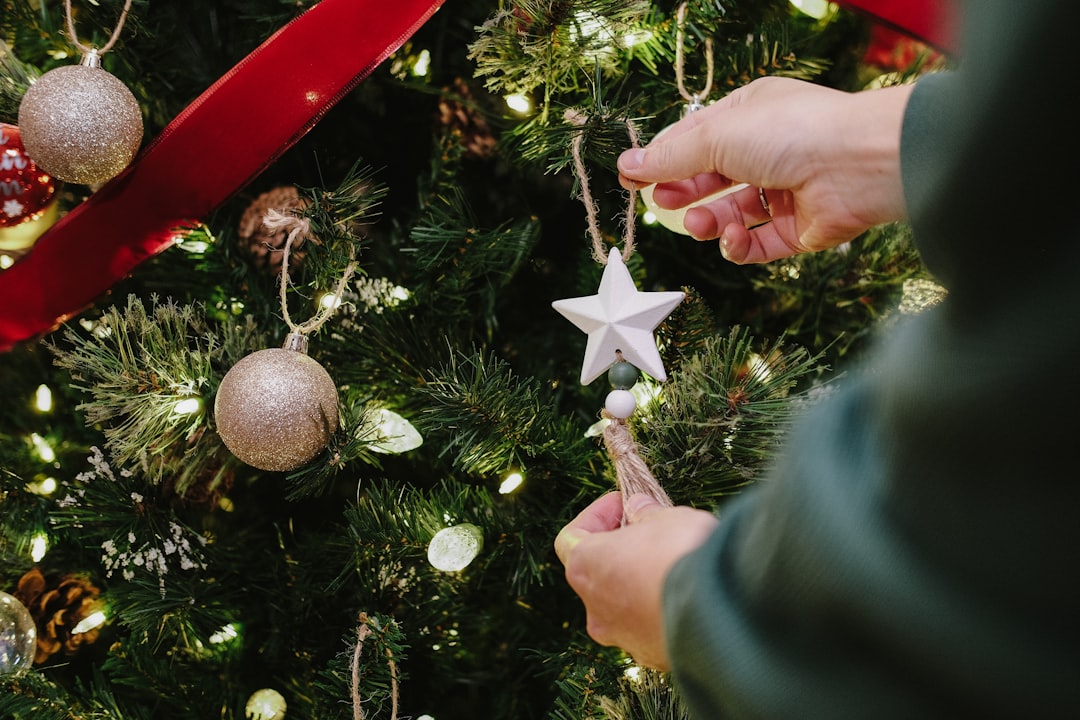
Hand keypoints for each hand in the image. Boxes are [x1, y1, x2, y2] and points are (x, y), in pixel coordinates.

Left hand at [554, 492, 718, 669]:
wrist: (720, 612)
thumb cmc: (682, 555)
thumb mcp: (666, 517)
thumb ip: (646, 512)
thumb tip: (639, 508)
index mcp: (586, 567)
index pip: (570, 538)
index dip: (595, 516)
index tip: (622, 503)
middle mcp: (595, 607)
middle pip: (596, 573)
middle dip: (619, 550)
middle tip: (648, 531)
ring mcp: (621, 636)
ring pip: (622, 604)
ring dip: (639, 582)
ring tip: (671, 562)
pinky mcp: (651, 654)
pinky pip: (648, 626)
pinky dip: (659, 609)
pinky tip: (685, 593)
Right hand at [617, 76, 912, 263]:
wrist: (859, 164)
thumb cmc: (791, 132)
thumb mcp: (718, 136)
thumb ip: (670, 157)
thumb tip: (629, 164)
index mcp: (750, 115)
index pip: (696, 138)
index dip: (663, 159)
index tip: (631, 178)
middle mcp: (768, 151)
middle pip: (711, 178)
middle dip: (684, 192)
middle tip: (662, 202)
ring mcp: (784, 191)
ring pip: (730, 214)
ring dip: (708, 222)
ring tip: (699, 224)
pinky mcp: (798, 229)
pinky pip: (757, 243)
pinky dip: (739, 245)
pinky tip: (732, 238)